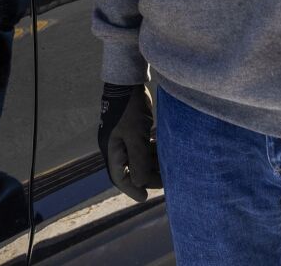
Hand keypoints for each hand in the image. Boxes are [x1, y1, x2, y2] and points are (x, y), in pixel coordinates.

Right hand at [98, 83, 161, 201]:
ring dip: (151, 164)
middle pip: (130, 169)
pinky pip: (141, 146)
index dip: (132, 189)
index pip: (119, 177)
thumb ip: (138, 161)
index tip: (145, 197)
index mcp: (111, 150)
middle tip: (165, 182)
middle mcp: (114, 145)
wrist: (127, 82)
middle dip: (147, 176)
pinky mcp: (131, 128)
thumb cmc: (130, 109)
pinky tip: (164, 152)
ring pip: (137, 158)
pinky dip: (151, 152)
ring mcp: (122, 136)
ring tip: (168, 168)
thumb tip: (140, 183)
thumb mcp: (136, 137)